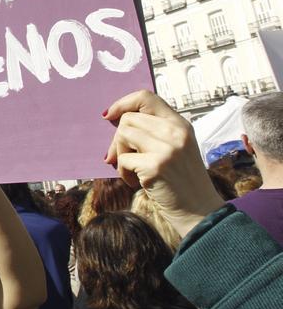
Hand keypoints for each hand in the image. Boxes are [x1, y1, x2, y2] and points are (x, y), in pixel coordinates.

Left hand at [103, 90, 222, 237]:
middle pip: (128, 119)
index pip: (146, 97)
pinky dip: (123, 173)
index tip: (109, 116)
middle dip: (117, 139)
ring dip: (120, 155)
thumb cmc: (180, 180)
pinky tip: (136, 182)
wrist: (199, 211)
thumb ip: (153, 130)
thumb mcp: (175, 147)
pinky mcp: (155, 166)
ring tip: (132, 170)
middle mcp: (176, 132)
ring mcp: (167, 148)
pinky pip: (122, 160)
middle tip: (120, 157)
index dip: (122, 103)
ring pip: (122, 135)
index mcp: (180, 124)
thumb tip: (114, 119)